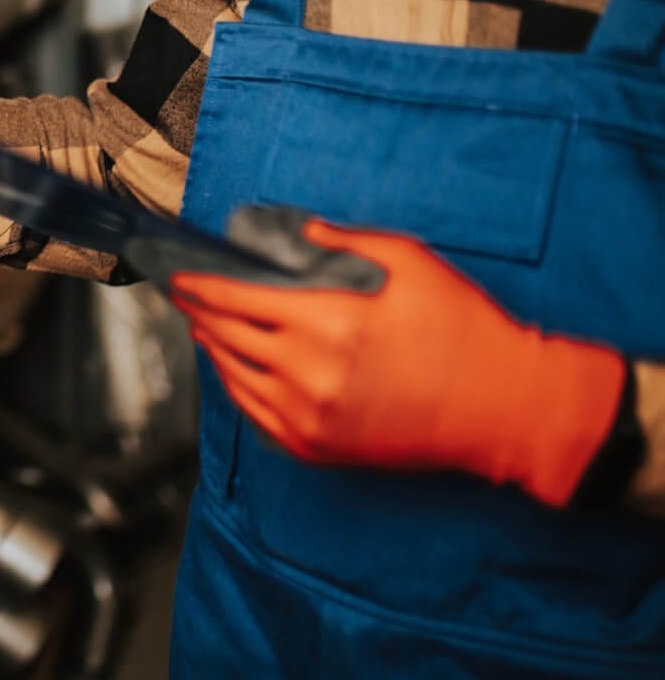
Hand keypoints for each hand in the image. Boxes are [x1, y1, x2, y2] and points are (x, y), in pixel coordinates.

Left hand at [166, 207, 627, 507]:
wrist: (504, 406)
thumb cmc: (462, 327)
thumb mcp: (406, 261)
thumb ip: (339, 241)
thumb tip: (288, 232)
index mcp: (323, 321)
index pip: (232, 297)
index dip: (197, 284)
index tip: (176, 274)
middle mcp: (305, 371)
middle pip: (223, 334)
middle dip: (197, 311)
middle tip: (182, 294)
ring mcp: (307, 415)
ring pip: (232, 374)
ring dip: (212, 346)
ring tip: (204, 325)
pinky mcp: (316, 447)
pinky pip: (253, 413)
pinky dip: (235, 385)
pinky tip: (234, 367)